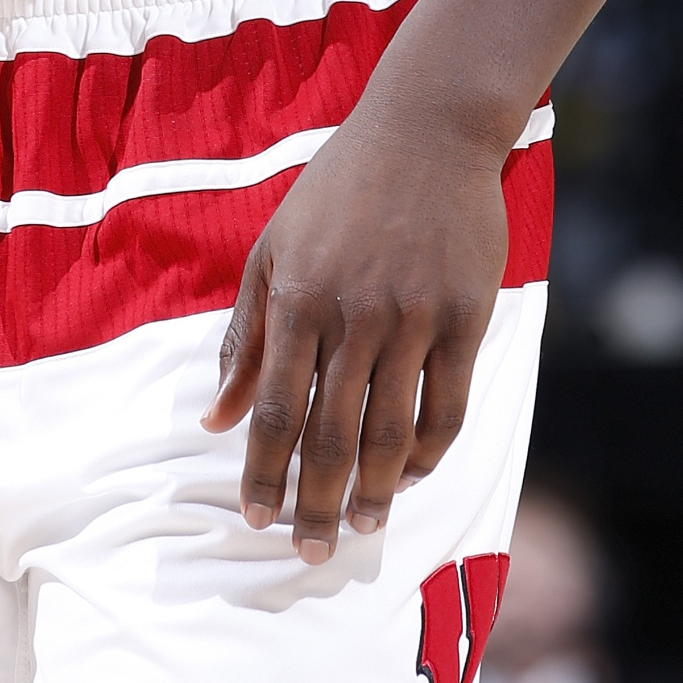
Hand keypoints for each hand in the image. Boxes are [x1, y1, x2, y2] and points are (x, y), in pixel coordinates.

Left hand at [201, 106, 509, 561]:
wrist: (428, 131)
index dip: (264, 471)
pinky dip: (430, 453)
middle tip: (308, 552)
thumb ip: (244, 336)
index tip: (255, 518)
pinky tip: (411, 475)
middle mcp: (356, 314)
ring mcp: (416, 318)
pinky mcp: (467, 317)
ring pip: (393, 433)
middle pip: (332, 434)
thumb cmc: (338, 189)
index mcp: (299, 297)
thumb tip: (215, 417)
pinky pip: (448, 406)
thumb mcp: (273, 249)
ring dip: (374, 493)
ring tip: (360, 528)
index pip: (276, 407)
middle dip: (315, 503)